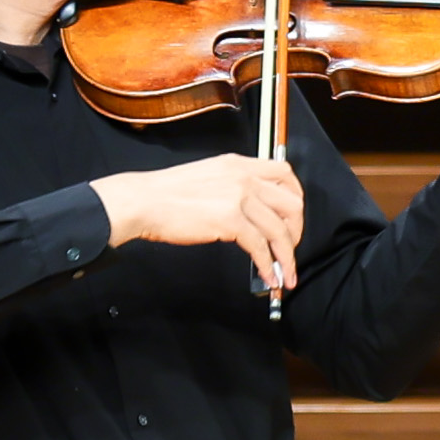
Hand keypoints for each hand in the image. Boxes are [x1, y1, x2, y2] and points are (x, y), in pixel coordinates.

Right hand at [101, 150, 305, 302]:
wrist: (142, 201)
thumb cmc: (166, 193)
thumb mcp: (208, 176)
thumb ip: (232, 185)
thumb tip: (252, 209)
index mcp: (238, 164)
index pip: (284, 174)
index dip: (296, 197)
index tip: (293, 217)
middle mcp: (243, 177)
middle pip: (291, 203)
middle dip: (296, 230)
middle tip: (290, 247)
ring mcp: (238, 198)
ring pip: (280, 230)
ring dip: (287, 256)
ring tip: (286, 273)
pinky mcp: (230, 220)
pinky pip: (260, 247)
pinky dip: (268, 265)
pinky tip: (268, 275)